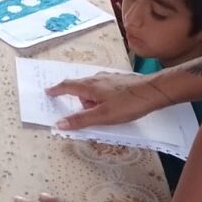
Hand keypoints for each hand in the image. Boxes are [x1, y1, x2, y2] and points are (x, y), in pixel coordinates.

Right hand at [46, 71, 170, 129]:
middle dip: (79, 99)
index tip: (48, 92)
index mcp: (90, 86)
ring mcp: (109, 78)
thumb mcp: (102, 116)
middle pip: (80, 87)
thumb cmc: (128, 103)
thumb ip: (81, 120)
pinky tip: (112, 104)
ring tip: (103, 112)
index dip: (57, 90)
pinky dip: (102, 96)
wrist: (153, 92)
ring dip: (92, 99)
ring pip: (93, 87)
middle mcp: (97, 78)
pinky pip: (104, 87)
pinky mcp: (119, 80)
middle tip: (85, 113)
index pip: (67, 86)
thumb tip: (60, 123)